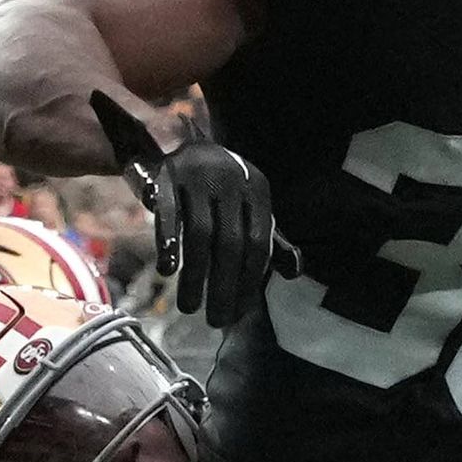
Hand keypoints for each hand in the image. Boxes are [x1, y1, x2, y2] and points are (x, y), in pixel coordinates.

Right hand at [93, 90, 281, 326]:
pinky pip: (168, 214)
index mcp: (258, 188)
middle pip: (230, 243)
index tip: (240, 311)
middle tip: (216, 319)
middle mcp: (232, 178)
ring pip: (200, 234)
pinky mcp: (167, 174)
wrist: (181, 142)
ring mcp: (199, 174)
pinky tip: (167, 270)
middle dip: (223, 286)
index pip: (258, 243)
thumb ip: (269, 238)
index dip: (250, 280)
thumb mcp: (249, 206)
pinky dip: (168, 243)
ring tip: (189, 306)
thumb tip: (294, 271)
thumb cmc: (220, 188)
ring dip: (195, 275)